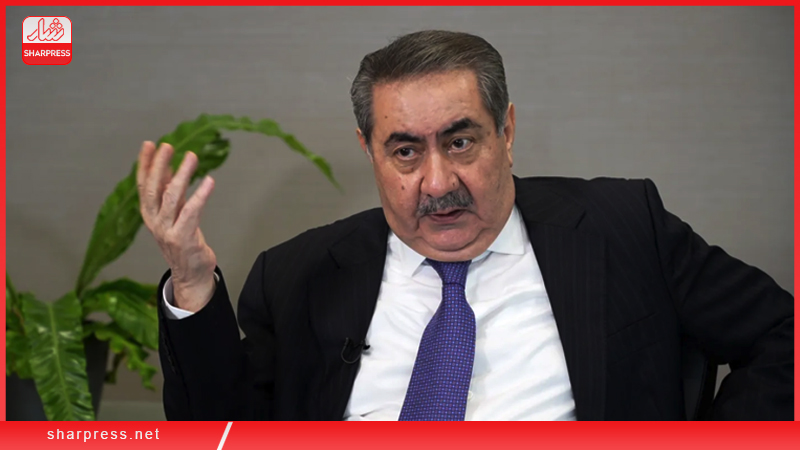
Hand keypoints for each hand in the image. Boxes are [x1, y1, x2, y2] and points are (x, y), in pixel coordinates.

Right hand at [137, 141, 216, 311]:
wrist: (190, 274)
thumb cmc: (183, 241)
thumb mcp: (173, 214)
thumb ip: (170, 192)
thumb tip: (169, 167)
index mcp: (149, 214)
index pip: (143, 185)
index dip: (145, 164)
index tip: (149, 144)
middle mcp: (154, 221)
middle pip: (153, 189)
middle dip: (159, 165)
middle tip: (167, 146)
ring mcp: (167, 230)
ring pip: (171, 197)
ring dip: (182, 175)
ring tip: (191, 157)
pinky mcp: (183, 237)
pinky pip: (192, 211)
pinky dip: (201, 194)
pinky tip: (209, 181)